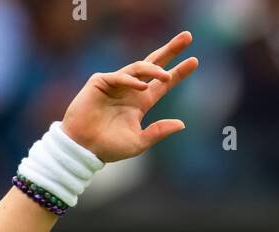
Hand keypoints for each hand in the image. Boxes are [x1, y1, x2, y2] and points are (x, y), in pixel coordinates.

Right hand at [61, 31, 198, 162]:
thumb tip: (182, 124)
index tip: (195, 61)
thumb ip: (159, 132)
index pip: (163, 83)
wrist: (83, 148)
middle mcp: (131, 89)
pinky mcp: (100, 82)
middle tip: (187, 37)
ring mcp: (116, 83)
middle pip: (154, 64)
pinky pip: (120, 76)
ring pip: (139, 67)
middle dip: (170, 50)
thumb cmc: (109, 147)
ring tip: (166, 75)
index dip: (178, 72)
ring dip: (154, 69)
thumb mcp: (139, 142)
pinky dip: (131, 80)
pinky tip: (142, 87)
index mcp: (141, 103)